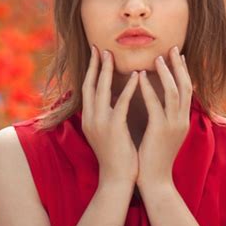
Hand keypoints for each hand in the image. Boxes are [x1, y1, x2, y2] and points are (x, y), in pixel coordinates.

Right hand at [81, 45, 139, 186]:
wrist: (117, 179)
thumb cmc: (118, 155)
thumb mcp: (109, 131)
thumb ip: (109, 114)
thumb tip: (115, 98)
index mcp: (89, 118)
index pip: (88, 88)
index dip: (92, 70)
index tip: (97, 54)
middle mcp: (90, 118)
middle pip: (90, 85)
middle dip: (95, 65)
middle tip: (100, 47)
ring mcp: (100, 123)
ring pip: (101, 90)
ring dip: (107, 71)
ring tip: (113, 54)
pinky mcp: (113, 128)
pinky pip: (121, 103)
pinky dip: (129, 89)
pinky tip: (137, 76)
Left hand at [136, 46, 192, 188]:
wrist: (155, 181)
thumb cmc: (154, 158)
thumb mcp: (163, 134)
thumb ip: (164, 117)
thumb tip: (159, 103)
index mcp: (183, 120)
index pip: (187, 90)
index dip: (183, 72)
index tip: (177, 56)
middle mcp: (182, 120)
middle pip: (185, 86)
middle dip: (179, 66)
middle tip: (172, 48)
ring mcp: (173, 125)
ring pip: (174, 92)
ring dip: (165, 72)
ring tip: (156, 57)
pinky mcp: (160, 130)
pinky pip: (155, 104)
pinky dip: (148, 89)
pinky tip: (139, 76)